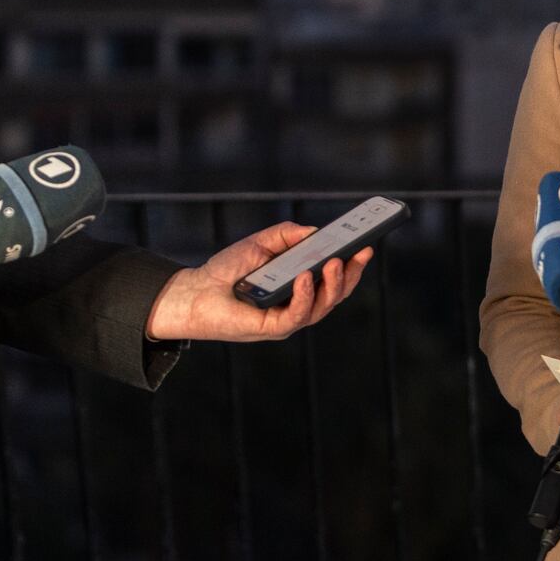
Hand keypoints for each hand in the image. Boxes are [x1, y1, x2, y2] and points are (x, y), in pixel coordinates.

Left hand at [145, 222, 372, 341]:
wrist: (193, 291)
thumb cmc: (227, 269)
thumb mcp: (262, 243)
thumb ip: (288, 235)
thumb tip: (316, 232)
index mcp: (300, 285)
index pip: (334, 278)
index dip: (353, 264)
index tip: (366, 245)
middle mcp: (299, 304)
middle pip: (336, 294)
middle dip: (351, 274)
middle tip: (359, 252)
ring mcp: (287, 318)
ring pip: (323, 307)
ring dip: (333, 285)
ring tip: (334, 263)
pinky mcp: (272, 328)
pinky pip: (296, 315)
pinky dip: (305, 296)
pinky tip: (305, 277)